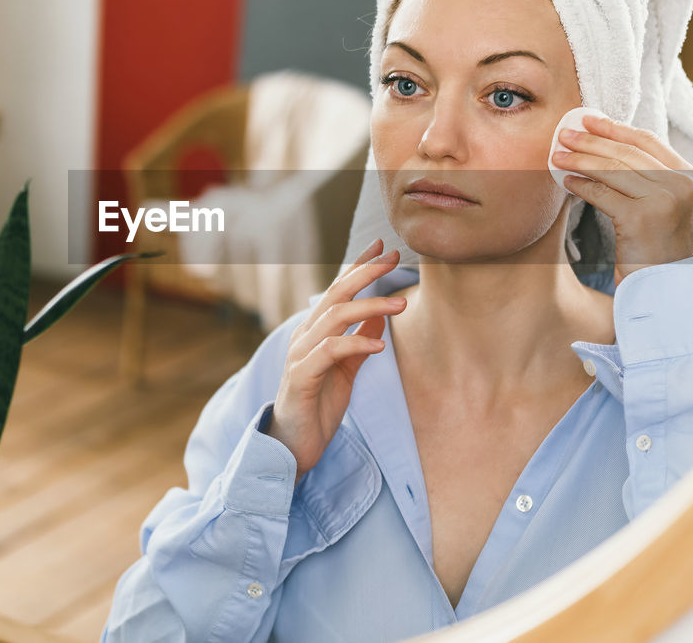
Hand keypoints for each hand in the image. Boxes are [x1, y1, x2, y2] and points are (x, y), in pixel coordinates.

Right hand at [265, 238, 406, 481]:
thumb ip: (360, 341)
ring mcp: (300, 356)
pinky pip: (329, 353)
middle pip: (335, 295)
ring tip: (400, 304)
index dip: (359, 266)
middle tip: (393, 258)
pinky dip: (355, 344)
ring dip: (369, 307)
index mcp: (314, 331)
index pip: (337, 290)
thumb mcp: (346, 370)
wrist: (292, 446)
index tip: (383, 247)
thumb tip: (381, 315)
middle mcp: (304, 337)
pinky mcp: (301, 379)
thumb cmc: (317, 406)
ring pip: (334, 318)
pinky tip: (379, 346)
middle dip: (365, 273)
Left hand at [551, 114, 692, 288]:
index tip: (587, 120)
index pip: (647, 141)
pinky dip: (581, 185)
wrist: (667, 287)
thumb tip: (605, 147)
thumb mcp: (664, 205)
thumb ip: (648, 177)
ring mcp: (663, 200)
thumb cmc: (659, 247)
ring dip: (580, 160)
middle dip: (590, 141)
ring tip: (556, 155)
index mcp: (690, 176)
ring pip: (612, 170)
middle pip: (626, 152)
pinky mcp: (641, 218)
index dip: (614, 128)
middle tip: (563, 134)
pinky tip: (566, 181)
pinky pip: (602, 194)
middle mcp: (681, 184)